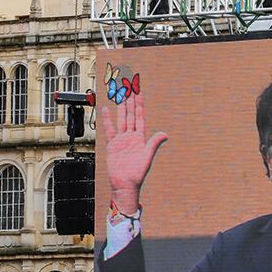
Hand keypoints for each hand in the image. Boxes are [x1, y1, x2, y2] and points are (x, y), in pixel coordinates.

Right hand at [102, 93, 167, 212]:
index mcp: (141, 138)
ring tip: (120, 94)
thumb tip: (165, 135)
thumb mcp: (147, 156)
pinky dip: (107, 120)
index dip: (140, 104)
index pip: (140, 117)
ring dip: (121, 107)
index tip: (139, 92)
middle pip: (130, 115)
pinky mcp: (113, 145)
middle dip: (130, 101)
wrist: (124, 184)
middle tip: (129, 87)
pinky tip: (106, 109)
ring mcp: (121, 140)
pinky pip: (109, 129)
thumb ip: (154, 143)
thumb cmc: (137, 173)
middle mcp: (131, 136)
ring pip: (121, 119)